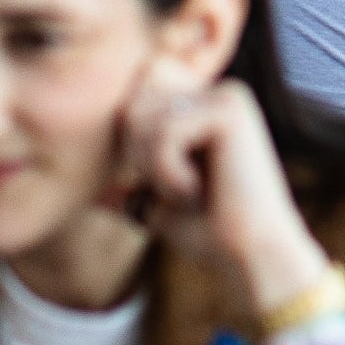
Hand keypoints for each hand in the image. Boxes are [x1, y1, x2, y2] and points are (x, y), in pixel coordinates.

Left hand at [116, 74, 324, 321]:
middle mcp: (218, 92)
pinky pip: (166, 136)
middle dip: (141, 157)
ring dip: (155, 170)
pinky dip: (169, 175)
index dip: (136, 147)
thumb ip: (132, 186)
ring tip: (191, 192)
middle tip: (180, 189)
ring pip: (146, 122)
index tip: (174, 183)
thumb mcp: (159, 202)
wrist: (250, 252)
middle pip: (136, 108)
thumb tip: (94, 192)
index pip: (138, 103)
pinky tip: (199, 190)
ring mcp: (227, 96)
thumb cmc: (210, 230)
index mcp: (206, 104)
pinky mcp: (230, 111)